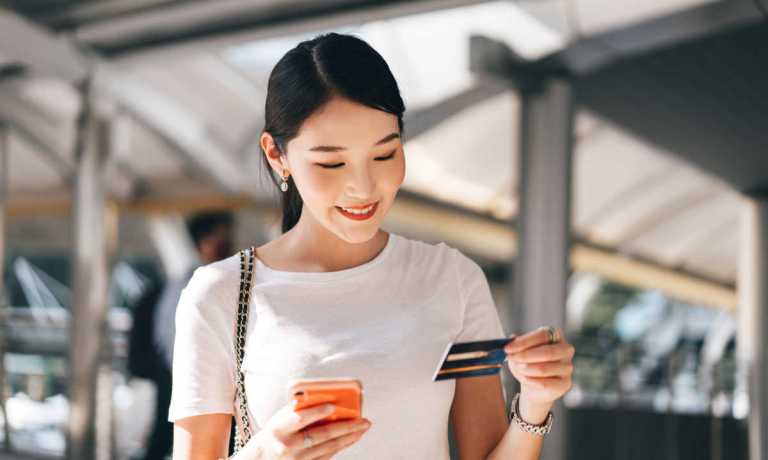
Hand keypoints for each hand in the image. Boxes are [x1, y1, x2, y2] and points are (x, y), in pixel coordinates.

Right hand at [247, 402, 371, 458]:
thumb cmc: (274, 433)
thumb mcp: (279, 419)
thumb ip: (298, 409)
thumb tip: (324, 397)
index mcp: (279, 429)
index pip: (299, 419)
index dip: (316, 412)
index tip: (333, 405)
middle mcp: (288, 446)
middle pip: (321, 435)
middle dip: (345, 427)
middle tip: (363, 420)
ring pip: (328, 448)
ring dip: (348, 437)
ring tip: (362, 428)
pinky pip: (327, 457)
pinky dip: (340, 446)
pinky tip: (350, 438)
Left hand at [504, 327, 574, 408]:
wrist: (534, 385)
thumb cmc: (528, 363)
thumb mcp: (520, 350)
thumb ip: (516, 344)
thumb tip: (511, 339)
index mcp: (555, 335)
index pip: (543, 335)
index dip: (524, 341)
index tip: (508, 348)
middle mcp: (566, 349)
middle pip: (547, 352)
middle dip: (525, 356)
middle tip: (511, 358)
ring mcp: (567, 367)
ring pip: (543, 369)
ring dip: (525, 370)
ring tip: (517, 369)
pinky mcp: (565, 383)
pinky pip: (544, 383)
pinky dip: (530, 381)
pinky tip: (524, 378)